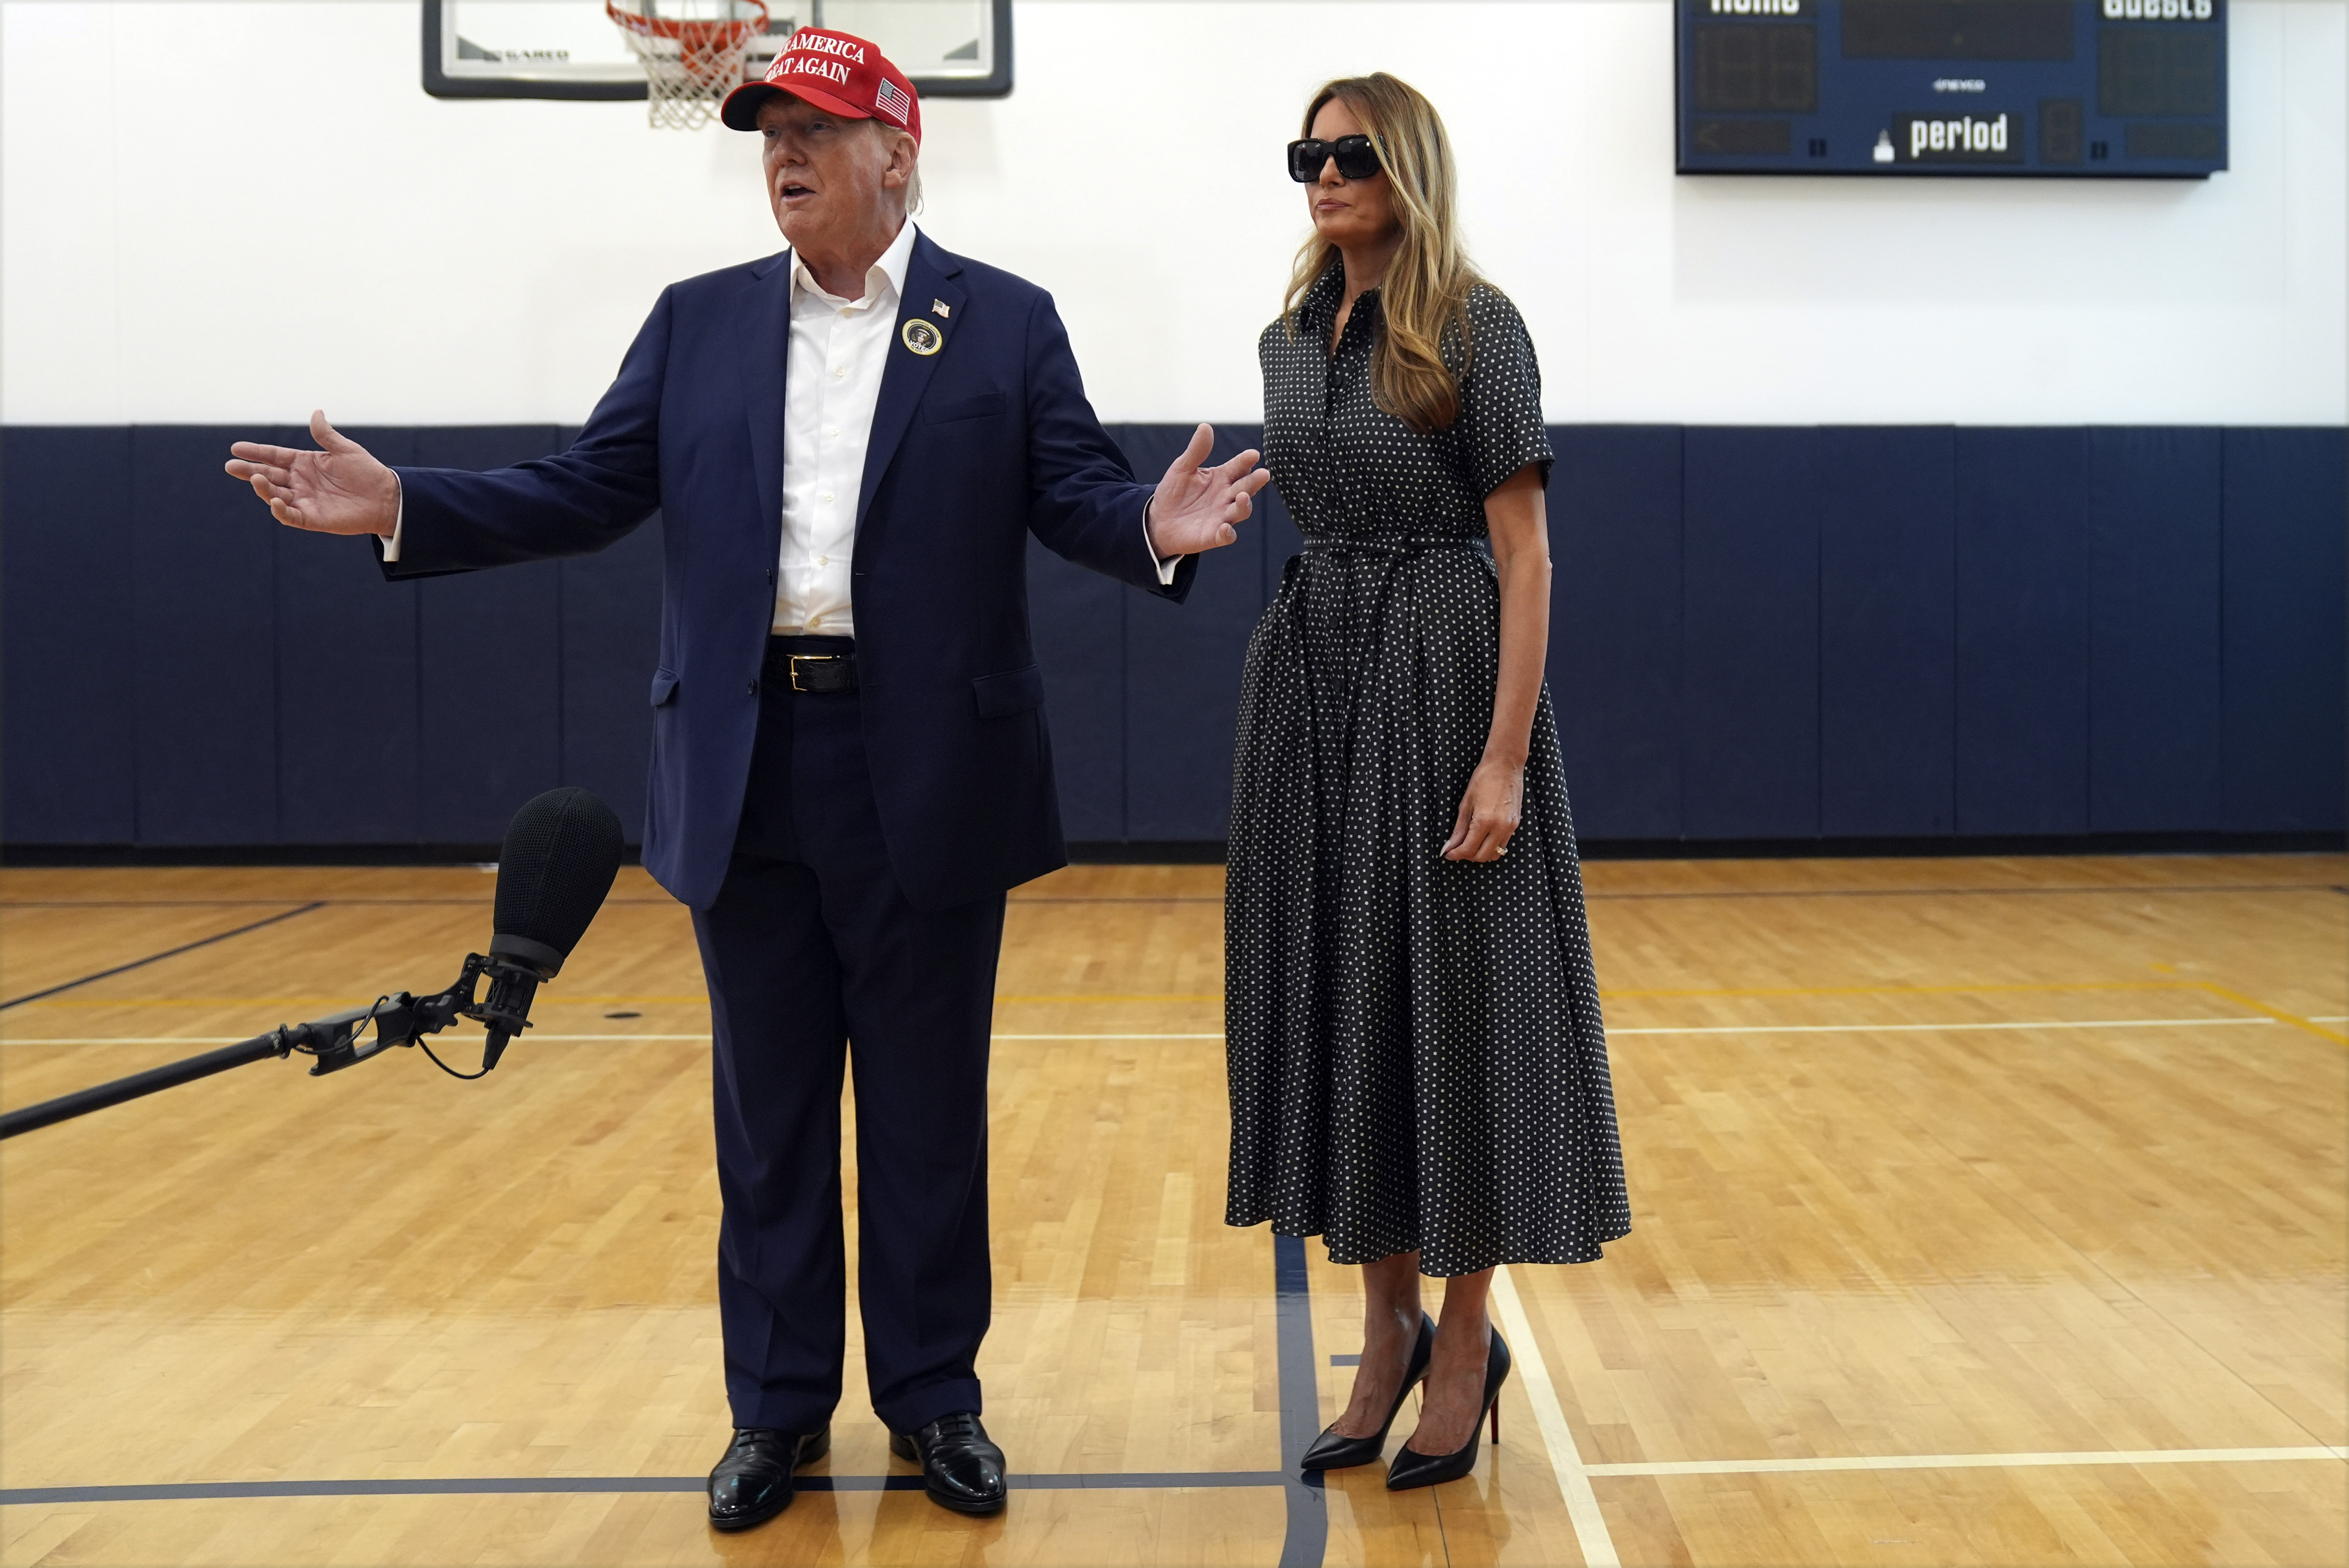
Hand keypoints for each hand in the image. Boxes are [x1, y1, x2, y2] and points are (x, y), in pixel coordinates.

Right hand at [224, 411, 399, 536]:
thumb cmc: (367, 472)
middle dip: (249, 470)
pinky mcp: (313, 518)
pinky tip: (274, 501)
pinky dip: (281, 510)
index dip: (256, 452)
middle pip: (269, 475)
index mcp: (304, 463)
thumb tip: (316, 412)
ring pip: (275, 494)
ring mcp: (304, 500)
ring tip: (255, 478)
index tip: (236, 447)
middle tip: (230, 466)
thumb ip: (326, 434)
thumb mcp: (345, 449)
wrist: (386, 497)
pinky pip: (291, 516)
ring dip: (263, 487)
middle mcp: (300, 482)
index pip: (274, 456)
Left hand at [1146, 423, 1271, 559]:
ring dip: (1244, 505)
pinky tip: (1225, 527)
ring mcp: (1222, 516)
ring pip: (1241, 511)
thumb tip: (1205, 426)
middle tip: (1264, 474)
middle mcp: (1226, 497)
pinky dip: (1228, 533)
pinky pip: (1226, 536)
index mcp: (1221, 478)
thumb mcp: (1182, 468)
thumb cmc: (1174, 493)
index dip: (1246, 461)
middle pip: (1245, 488)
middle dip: (1255, 481)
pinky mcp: (1214, 536)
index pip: (1238, 467)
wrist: (1159, 520)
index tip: (1253, 454)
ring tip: (1242, 497)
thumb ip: (1196, 451)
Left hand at [1442, 757, 1522, 861]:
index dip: (1455, 855)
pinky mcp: (1516, 824)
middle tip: (1457, 849)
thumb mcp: (1465, 805)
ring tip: (1470, 843)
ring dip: (1481, 853)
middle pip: (1482, 856)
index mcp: (1484, 821)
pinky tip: (1482, 837)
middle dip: (1467, 856)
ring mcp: (1510, 827)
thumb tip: (1449, 847)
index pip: (1468, 849)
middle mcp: (1500, 828)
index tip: (1448, 854)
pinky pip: (1503, 844)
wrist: (1505, 765)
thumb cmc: (1482, 780)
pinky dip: (1491, 846)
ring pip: (1495, 854)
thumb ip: (1458, 829)